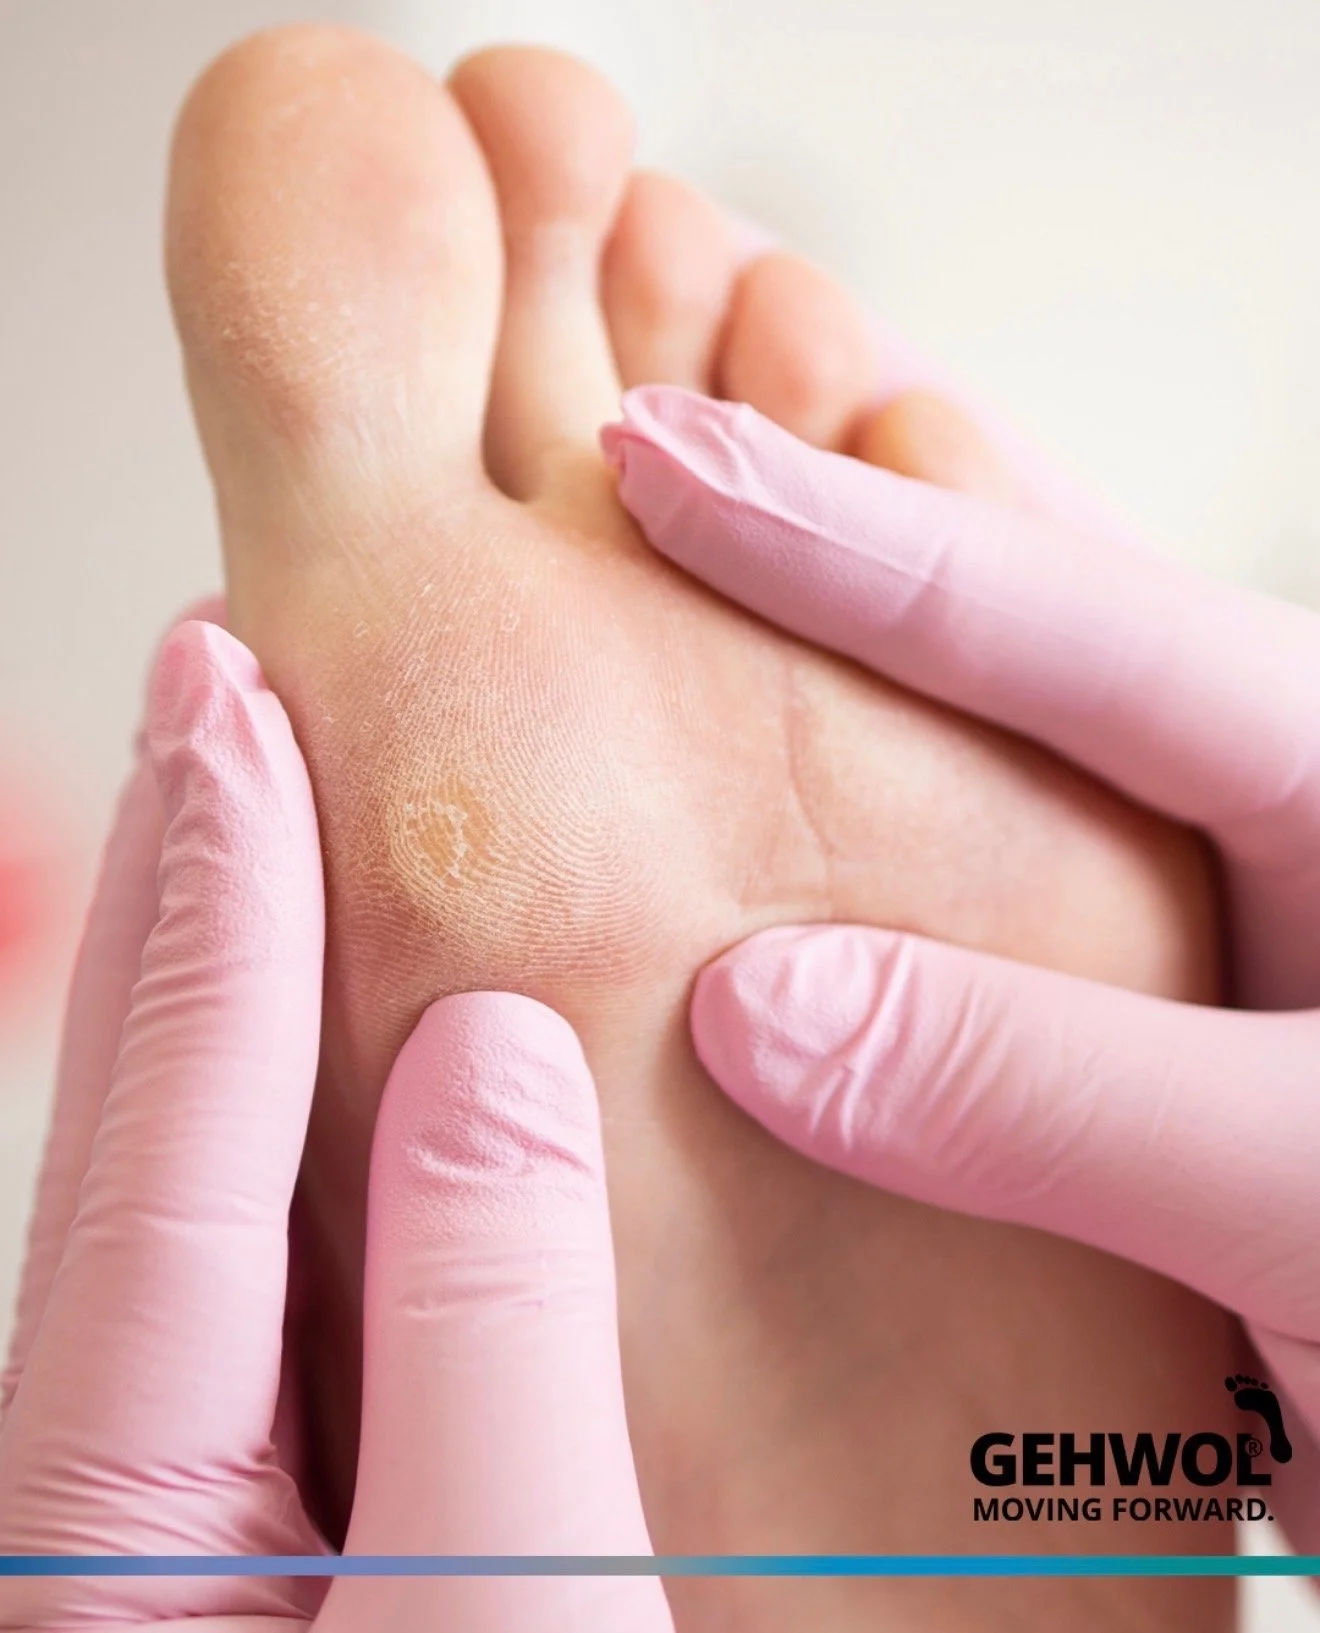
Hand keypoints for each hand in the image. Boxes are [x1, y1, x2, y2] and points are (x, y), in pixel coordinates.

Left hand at [0, 618, 669, 1630]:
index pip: (176, 1133)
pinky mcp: (272, 1544)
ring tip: (256, 819)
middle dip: (180, 890)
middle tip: (204, 691)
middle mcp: (106, 1500)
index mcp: (117, 1517)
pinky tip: (347, 1064)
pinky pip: (263, 1285)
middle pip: (137, 1133)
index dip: (221, 898)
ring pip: (191, 1197)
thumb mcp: (516, 1611)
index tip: (233, 705)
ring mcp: (186, 1521)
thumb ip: (491, 1327)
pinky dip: (289, 1125)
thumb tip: (489, 1055)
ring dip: (222, 988)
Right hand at [606, 383, 1319, 1542]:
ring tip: (687, 547)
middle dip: (838, 512)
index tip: (651, 458)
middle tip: (653, 427)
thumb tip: (745, 1008)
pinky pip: (974, 884)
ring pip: (986, 736)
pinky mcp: (1145, 1013)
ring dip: (835, 652)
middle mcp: (1260, 807)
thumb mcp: (1310, 1192)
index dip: (834, 534)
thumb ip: (1052, 1090)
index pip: (1060, 616)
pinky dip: (862, 833)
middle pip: (1015, 617)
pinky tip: (772, 803)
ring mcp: (1197, 904)